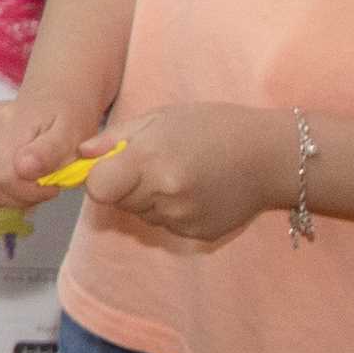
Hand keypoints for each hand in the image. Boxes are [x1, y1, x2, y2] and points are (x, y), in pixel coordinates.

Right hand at [0, 91, 94, 216]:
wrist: (50, 101)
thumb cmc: (63, 120)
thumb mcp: (69, 135)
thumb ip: (48, 152)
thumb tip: (24, 169)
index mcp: (5, 120)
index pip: (5, 177)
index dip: (29, 193)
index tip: (51, 188)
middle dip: (18, 198)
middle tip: (41, 190)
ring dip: (4, 199)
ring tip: (26, 188)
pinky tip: (10, 187)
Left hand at [83, 103, 302, 244]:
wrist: (272, 157)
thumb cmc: (216, 127)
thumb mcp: (163, 117)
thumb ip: (117, 137)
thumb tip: (82, 154)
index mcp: (151, 160)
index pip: (97, 188)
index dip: (99, 177)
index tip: (112, 166)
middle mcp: (164, 195)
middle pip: (117, 202)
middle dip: (125, 185)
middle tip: (155, 163)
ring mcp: (181, 219)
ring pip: (142, 214)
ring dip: (149, 198)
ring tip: (180, 174)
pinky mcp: (196, 235)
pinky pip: (167, 225)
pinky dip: (172, 211)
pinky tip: (197, 191)